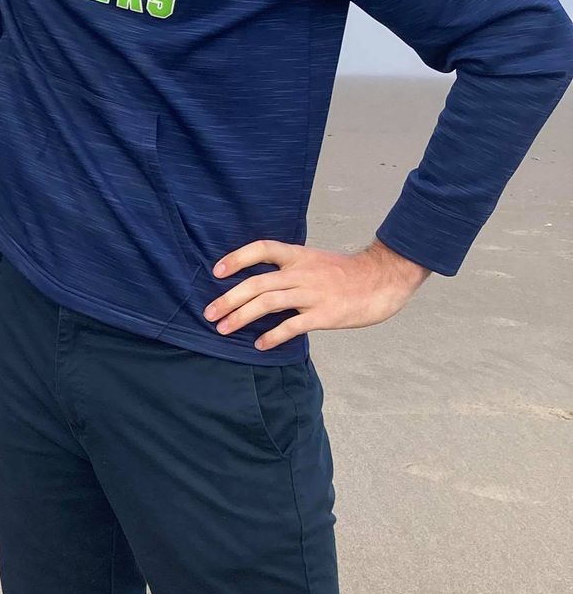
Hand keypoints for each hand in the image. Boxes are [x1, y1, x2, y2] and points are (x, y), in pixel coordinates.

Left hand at [204, 238, 428, 350]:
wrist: (383, 279)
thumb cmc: (346, 274)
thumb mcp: (315, 261)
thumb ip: (290, 270)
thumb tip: (260, 285)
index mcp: (299, 256)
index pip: (262, 248)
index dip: (237, 258)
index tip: (217, 271)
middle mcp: (302, 272)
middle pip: (257, 283)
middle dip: (229, 299)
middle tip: (209, 313)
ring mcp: (313, 293)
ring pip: (268, 303)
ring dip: (242, 317)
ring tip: (223, 329)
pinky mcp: (325, 314)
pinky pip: (292, 326)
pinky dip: (273, 336)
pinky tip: (260, 344)